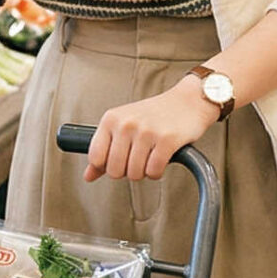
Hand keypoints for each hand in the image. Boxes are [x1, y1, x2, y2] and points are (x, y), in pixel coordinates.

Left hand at [85, 80, 217, 183]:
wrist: (188, 102)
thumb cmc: (154, 115)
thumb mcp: (123, 125)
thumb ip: (104, 150)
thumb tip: (88, 176)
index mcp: (111, 119)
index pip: (96, 158)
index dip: (107, 166)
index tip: (118, 160)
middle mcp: (126, 124)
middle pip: (115, 171)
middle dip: (127, 171)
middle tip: (138, 159)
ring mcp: (146, 131)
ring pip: (134, 174)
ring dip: (143, 172)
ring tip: (150, 157)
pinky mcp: (167, 140)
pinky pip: (153, 172)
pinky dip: (157, 172)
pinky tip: (160, 160)